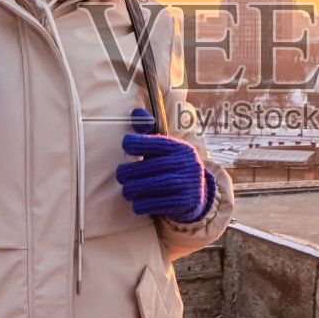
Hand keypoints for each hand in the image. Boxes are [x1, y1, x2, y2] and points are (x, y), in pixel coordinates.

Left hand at [116, 108, 214, 223]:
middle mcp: (186, 163)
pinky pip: (161, 204)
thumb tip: (136, 112)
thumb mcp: (164, 150)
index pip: (157, 141)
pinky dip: (144, 204)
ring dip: (135, 189)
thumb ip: (148, 131)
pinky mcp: (187, 202)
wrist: (197, 194)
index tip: (126, 145)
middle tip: (121, 176)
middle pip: (153, 166)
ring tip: (126, 191)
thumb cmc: (171, 167)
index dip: (138, 142)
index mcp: (180, 148)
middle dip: (131, 172)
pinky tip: (137, 204)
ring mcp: (189, 183)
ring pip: (155, 185)